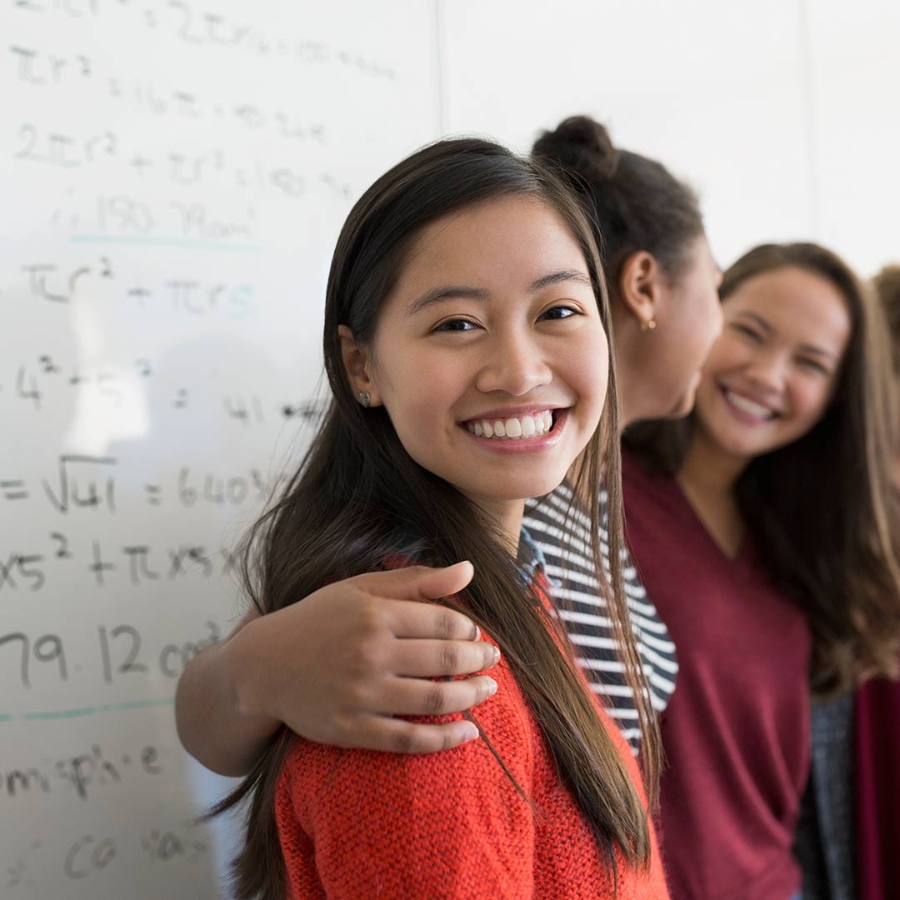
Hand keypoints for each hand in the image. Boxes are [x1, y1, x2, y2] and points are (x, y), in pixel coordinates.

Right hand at [230, 561, 499, 753]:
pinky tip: (469, 733)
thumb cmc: (319, 619)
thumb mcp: (362, 589)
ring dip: (472, 697)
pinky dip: (445, 739)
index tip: (476, 634)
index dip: (469, 629)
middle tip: (493, 661)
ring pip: (435, 699)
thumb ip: (417, 580)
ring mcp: (361, 694)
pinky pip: (409, 739)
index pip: (443, 621)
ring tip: (488, 691)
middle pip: (446, 659)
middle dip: (480, 661)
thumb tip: (470, 569)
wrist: (263, 666)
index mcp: (375, 614)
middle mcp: (370, 653)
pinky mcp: (352, 730)